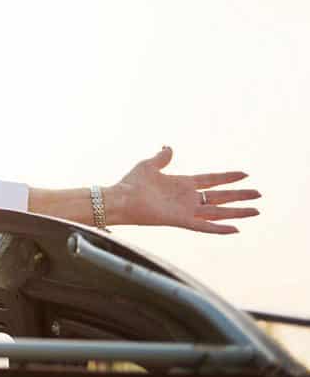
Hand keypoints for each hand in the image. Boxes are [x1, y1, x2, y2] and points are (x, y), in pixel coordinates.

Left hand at [111, 146, 259, 233]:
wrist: (119, 198)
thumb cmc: (131, 183)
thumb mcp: (149, 165)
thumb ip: (161, 158)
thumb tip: (168, 147)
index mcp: (182, 184)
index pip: (211, 180)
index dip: (228, 177)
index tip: (245, 174)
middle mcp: (187, 198)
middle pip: (220, 196)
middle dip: (239, 196)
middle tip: (258, 194)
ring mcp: (185, 210)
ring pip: (218, 212)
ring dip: (237, 212)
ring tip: (256, 210)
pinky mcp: (180, 220)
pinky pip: (203, 226)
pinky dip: (219, 228)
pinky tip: (236, 229)